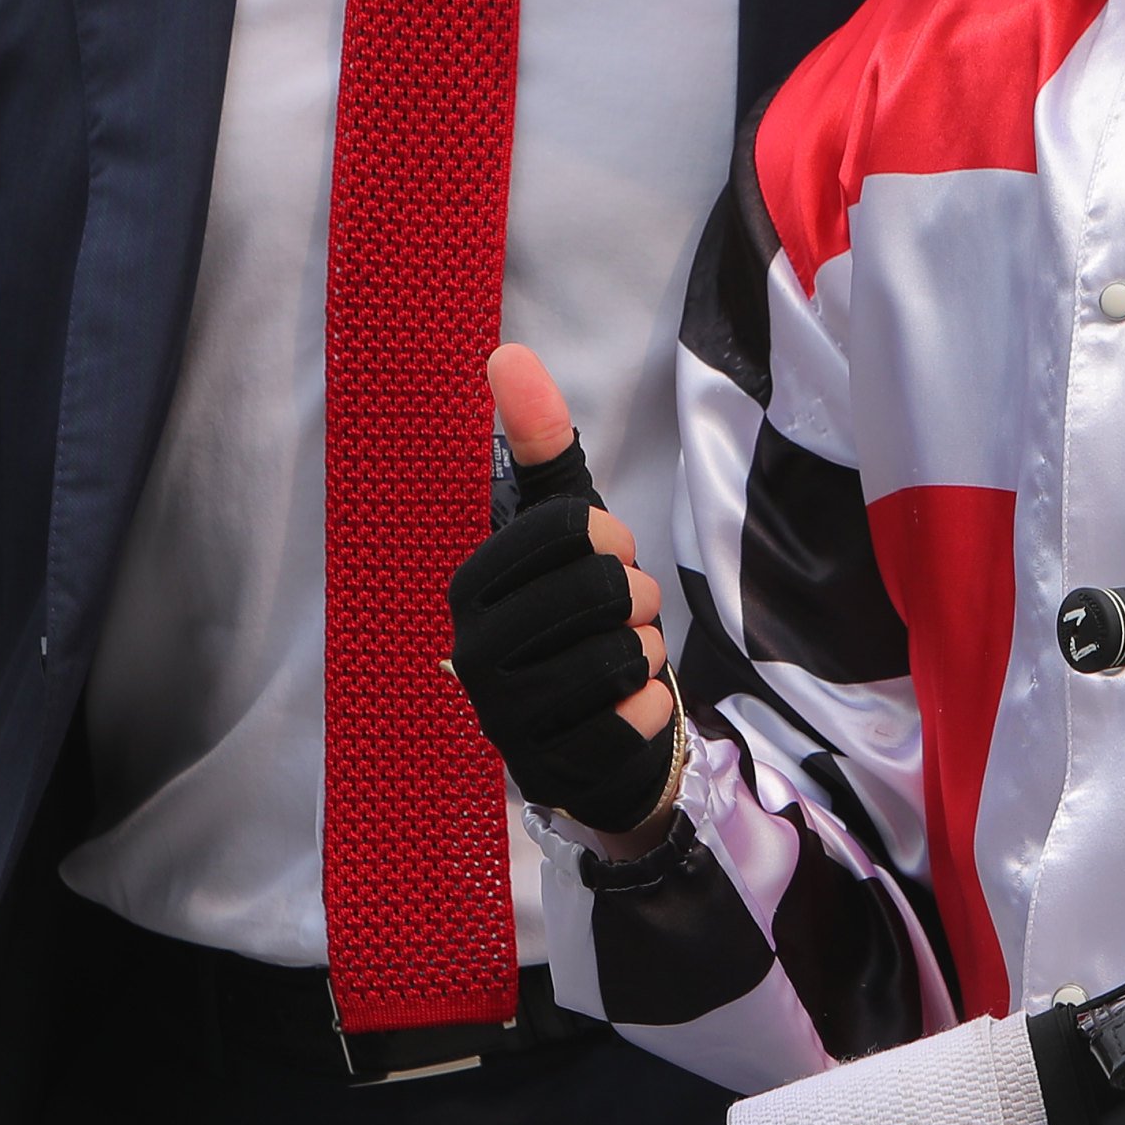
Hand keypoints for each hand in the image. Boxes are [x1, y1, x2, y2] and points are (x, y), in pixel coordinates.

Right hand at [447, 345, 680, 842]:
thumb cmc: (575, 617)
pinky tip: (628, 707)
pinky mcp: (553, 771)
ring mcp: (510, 719)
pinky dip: (653, 707)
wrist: (587, 735)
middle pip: (606, 588)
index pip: (575, 528)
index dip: (611, 537)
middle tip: (623, 614)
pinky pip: (638, 717)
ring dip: (648, 650)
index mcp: (471, 586)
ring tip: (625, 658)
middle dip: (637, 595)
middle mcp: (475, 653)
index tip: (603, 557)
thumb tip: (506, 354)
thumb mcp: (563, 530)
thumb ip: (538, 443)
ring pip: (626, 652)